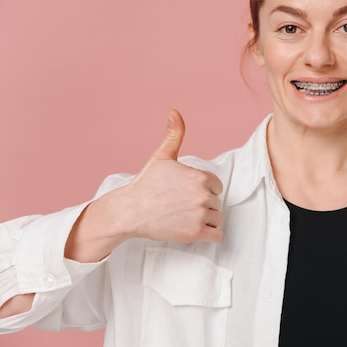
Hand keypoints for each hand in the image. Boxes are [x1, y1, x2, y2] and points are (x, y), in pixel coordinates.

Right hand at [119, 109, 223, 242]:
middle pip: (216, 202)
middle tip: (180, 204)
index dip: (203, 189)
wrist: (130, 211)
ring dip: (205, 219)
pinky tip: (192, 228)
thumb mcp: (161, 157)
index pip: (216, 186)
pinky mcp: (196, 233)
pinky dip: (208, 234)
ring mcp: (200, 215)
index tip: (185, 191)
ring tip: (183, 216)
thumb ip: (174, 134)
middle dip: (202, 204)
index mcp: (200, 177)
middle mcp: (203, 195)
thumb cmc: (146, 184)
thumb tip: (174, 111)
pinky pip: (217, 235)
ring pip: (217, 218)